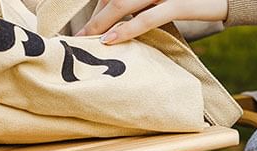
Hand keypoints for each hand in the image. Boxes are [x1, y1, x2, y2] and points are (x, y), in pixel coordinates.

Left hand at [75, 0, 227, 42]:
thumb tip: (133, 21)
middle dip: (96, 16)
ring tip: (89, 40)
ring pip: (123, 5)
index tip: (91, 26)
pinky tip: (111, 40)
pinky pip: (145, 18)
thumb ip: (152, 5)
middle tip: (80, 36)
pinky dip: (126, 30)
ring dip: (102, 23)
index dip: (100, 8)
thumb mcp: (171, 1)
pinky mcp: (176, 3)